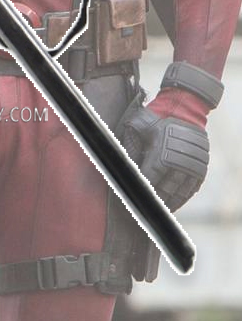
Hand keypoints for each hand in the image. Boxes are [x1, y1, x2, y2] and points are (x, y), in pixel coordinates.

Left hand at [119, 88, 209, 211]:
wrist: (183, 109)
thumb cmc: (155, 118)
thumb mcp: (137, 127)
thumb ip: (129, 146)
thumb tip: (120, 165)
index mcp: (161, 156)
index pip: (148, 183)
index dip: (140, 193)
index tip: (132, 200)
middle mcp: (178, 165)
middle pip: (164, 192)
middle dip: (153, 202)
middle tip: (144, 209)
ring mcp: (192, 168)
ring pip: (178, 194)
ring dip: (168, 204)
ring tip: (158, 211)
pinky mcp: (200, 169)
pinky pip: (190, 190)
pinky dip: (181, 199)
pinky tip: (172, 204)